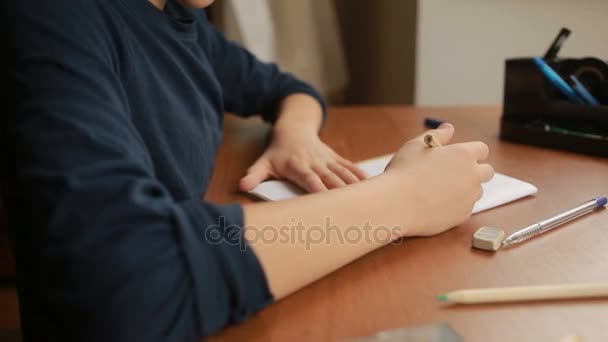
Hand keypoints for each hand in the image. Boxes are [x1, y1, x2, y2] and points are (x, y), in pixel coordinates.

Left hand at [239, 127, 367, 192]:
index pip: (310, 180)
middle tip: (354, 209)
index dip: (319, 190)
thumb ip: (254, 174)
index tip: (328, 203)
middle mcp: (316, 163)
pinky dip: (361, 175)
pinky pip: (350, 167)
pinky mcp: (336, 158)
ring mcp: (328, 160)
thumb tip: (241, 186)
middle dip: (342, 193)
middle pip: (331, 179)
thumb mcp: (264, 162)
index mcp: (298, 166)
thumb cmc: (278, 151)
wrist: (294, 128)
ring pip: (344, 173)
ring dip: (356, 186)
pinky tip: (374, 185)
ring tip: (369, 199)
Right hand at [384, 123, 493, 236]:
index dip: (471, 152)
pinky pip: (465, 208)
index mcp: (463, 154)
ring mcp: (469, 197)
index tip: (458, 157)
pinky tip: (436, 203)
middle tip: (453, 174)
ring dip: (465, 189)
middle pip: (487, 172)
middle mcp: (472, 175)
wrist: (395, 204)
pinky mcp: (463, 215)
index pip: (482, 150)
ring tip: (440, 190)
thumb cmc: (403, 172)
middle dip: (475, 171)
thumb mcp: (416, 146)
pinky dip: (456, 205)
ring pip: (476, 191)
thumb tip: (448, 128)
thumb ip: (437, 135)